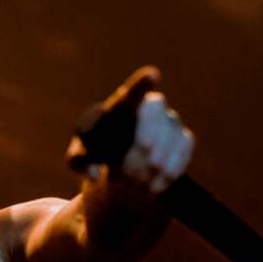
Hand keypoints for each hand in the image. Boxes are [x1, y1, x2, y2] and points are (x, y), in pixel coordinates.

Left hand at [65, 65, 195, 194]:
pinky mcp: (183, 139)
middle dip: (152, 128)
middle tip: (145, 152)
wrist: (119, 171)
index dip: (143, 82)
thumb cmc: (96, 155)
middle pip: (156, 108)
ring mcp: (169, 122)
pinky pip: (184, 147)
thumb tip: (91, 173)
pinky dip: (173, 166)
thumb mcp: (79, 159)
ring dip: (161, 156)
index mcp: (121, 105)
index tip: (154, 76)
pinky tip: (158, 185)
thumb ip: (78, 161)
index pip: (134, 91)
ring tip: (142, 183)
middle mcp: (149, 107)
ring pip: (173, 130)